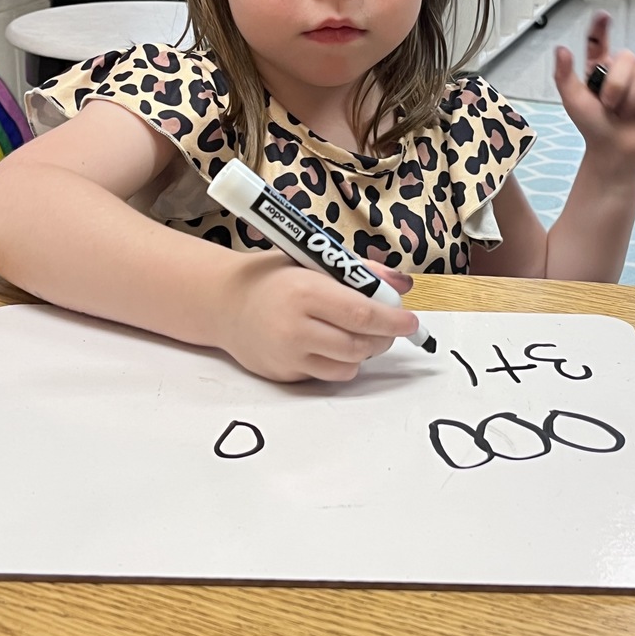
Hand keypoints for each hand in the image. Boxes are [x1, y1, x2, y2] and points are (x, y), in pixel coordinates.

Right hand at [214, 250, 418, 382]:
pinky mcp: (283, 374)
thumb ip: (360, 271)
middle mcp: (295, 327)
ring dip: (364, 352)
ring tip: (361, 334)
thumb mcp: (314, 260)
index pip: (362, 313)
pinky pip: (327, 375)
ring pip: (348, 366)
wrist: (224, 302)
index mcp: (306, 291)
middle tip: (391, 326)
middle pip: (359, 344)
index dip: (393, 319)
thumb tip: (402, 283)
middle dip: (384, 337)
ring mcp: (288, 355)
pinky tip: (333, 344)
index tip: (410, 320)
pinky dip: (340, 362)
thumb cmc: (274, 276)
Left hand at [553, 10, 634, 162]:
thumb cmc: (592, 126)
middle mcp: (623, 70)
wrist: (615, 149)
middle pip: (627, 57)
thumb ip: (564, 75)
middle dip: (616, 85)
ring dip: (630, 99)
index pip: (599, 41)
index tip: (602, 16)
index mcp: (599, 68)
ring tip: (624, 112)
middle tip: (609, 105)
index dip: (601, 27)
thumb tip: (561, 49)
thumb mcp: (573, 101)